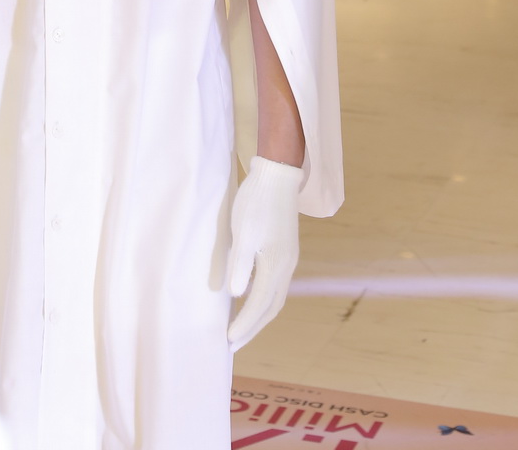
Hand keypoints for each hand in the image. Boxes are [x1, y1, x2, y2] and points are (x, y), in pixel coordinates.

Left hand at [227, 156, 302, 347]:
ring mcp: (288, 258)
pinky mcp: (286, 249)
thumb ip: (241, 266)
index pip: (258, 305)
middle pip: (271, 308)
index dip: (244, 325)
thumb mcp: (243, 233)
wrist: (277, 174)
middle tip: (234, 344)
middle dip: (253, 328)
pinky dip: (264, 300)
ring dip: (259, 316)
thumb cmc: (256, 202)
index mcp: (275, 265)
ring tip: (242, 328)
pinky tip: (252, 298)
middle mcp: (286, 267)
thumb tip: (237, 296)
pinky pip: (276, 285)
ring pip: (276, 298)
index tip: (228, 341)